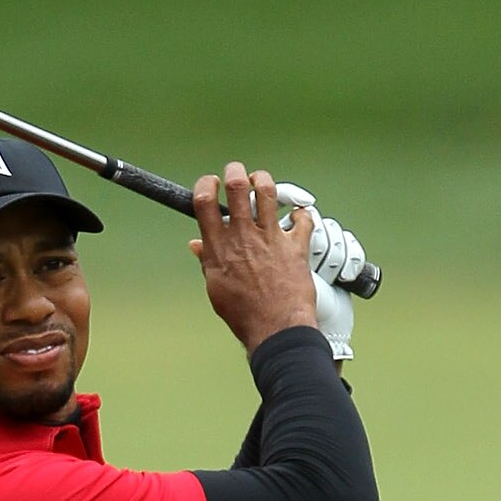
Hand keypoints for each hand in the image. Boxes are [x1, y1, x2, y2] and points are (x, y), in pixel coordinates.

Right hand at [188, 161, 319, 352]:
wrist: (276, 329)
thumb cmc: (245, 314)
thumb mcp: (216, 289)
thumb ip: (207, 261)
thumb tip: (197, 245)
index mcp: (219, 247)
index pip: (204, 202)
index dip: (205, 185)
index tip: (210, 183)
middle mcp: (244, 236)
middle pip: (237, 185)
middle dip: (236, 171)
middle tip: (237, 172)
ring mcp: (271, 238)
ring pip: (268, 191)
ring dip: (264, 181)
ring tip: (262, 183)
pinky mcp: (295, 245)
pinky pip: (303, 218)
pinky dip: (302, 214)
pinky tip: (298, 217)